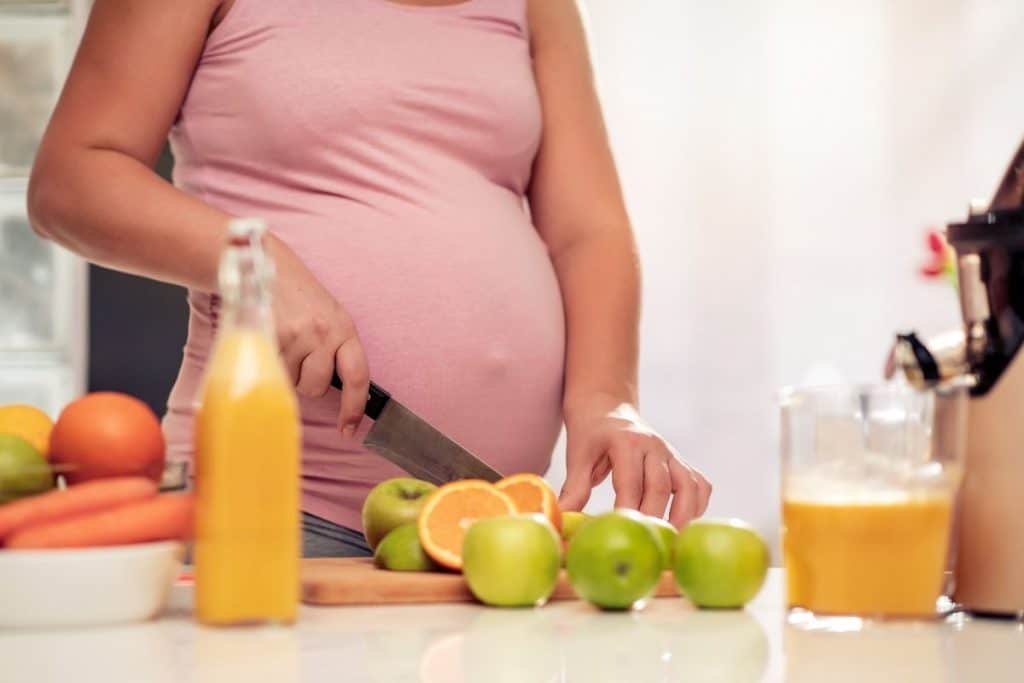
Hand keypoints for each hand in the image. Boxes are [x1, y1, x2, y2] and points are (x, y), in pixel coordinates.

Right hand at [268, 237, 368, 435]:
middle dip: (308, 381)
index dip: (354, 407)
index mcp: (345, 329)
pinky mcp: (271, 336)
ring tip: (283, 342)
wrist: (267, 266)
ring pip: (292, 382)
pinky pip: (271, 370)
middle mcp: (324, 333)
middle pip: (318, 386)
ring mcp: (297, 335)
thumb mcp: (329, 318)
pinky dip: (269, 362)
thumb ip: (336, 350)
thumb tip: (340, 392)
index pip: (358, 376)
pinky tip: (270, 339)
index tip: (349, 428)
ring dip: (286, 371)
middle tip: (300, 355)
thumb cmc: (300, 297)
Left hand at [559, 396, 710, 527]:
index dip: (628, 509)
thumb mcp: (578, 455)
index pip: (631, 481)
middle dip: (655, 517)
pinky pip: (699, 483)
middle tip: (646, 544)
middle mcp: (654, 446)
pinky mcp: (679, 461)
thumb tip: (563, 519)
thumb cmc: (591, 432)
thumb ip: (574, 487)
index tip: (621, 532)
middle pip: (662, 486)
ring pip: (690, 484)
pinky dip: (697, 504)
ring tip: (671, 541)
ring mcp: (670, 453)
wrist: (606, 405)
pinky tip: (683, 523)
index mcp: (626, 442)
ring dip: (684, 515)